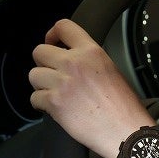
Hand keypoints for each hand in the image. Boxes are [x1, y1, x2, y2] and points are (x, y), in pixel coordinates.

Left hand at [30, 19, 154, 157]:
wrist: (125, 131)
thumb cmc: (124, 107)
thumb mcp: (111, 70)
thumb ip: (88, 61)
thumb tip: (71, 60)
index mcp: (91, 52)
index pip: (63, 26)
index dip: (52, 34)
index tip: (52, 42)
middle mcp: (74, 63)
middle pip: (39, 51)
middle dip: (44, 64)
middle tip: (54, 74)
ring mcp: (62, 82)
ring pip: (33, 75)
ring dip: (42, 84)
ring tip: (56, 93)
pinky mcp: (54, 102)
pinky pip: (34, 97)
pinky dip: (41, 103)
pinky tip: (55, 107)